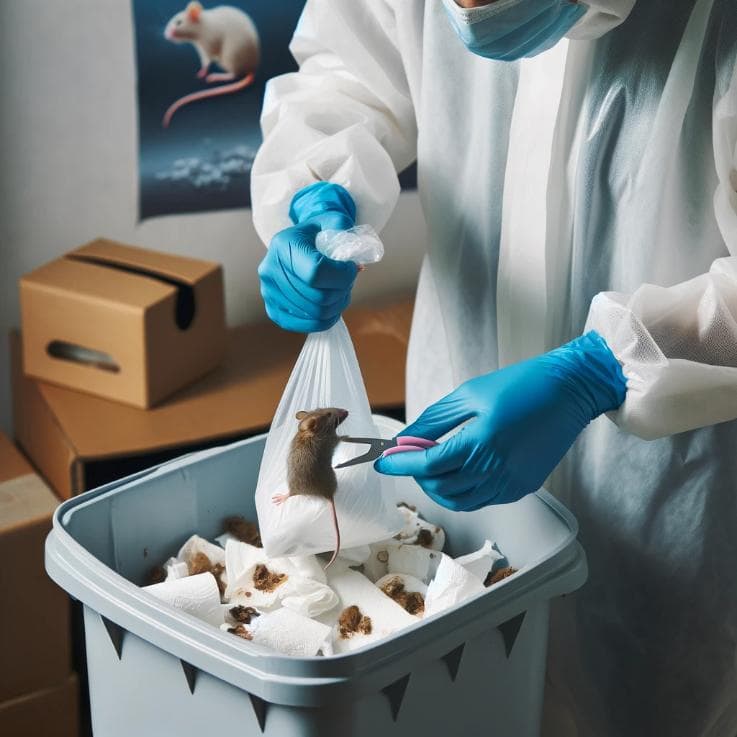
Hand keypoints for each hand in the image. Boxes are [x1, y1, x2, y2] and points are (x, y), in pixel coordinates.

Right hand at [258, 183, 356, 332]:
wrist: (297, 243)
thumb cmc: (318, 234)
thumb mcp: (332, 222)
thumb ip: (345, 232)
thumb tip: (355, 262)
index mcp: (284, 245)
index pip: (316, 272)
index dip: (342, 276)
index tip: (352, 269)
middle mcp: (271, 269)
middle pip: (318, 297)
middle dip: (342, 291)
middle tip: (347, 282)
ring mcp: (269, 291)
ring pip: (315, 313)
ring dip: (336, 306)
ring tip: (340, 292)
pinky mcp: (272, 309)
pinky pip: (304, 325)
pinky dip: (324, 320)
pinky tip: (331, 307)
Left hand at [375, 332, 625, 509]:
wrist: (569, 391)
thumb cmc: (520, 385)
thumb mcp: (469, 395)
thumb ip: (434, 421)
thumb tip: (406, 439)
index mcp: (480, 443)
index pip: (428, 465)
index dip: (401, 465)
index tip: (384, 461)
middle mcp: (495, 470)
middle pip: (440, 488)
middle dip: (418, 475)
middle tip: (410, 457)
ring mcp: (511, 483)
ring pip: (460, 501)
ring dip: (438, 486)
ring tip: (433, 464)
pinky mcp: (522, 487)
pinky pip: (482, 499)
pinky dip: (462, 490)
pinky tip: (461, 469)